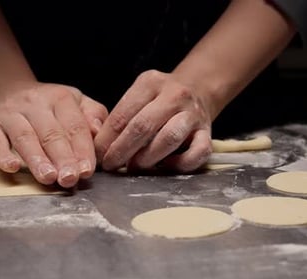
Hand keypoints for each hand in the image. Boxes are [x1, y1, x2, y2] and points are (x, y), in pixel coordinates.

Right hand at [0, 82, 107, 186]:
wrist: (8, 90)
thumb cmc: (50, 104)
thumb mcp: (77, 101)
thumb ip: (94, 115)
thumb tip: (99, 132)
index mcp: (60, 98)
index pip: (74, 126)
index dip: (82, 149)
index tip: (86, 170)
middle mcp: (35, 104)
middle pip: (51, 134)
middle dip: (62, 158)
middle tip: (70, 178)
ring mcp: (10, 114)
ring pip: (25, 137)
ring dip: (37, 160)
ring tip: (48, 177)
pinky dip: (1, 155)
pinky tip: (12, 168)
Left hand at [94, 70, 212, 171]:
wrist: (198, 90)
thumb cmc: (159, 100)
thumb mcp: (139, 96)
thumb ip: (121, 117)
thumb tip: (99, 147)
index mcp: (150, 83)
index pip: (123, 113)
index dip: (107, 138)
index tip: (98, 154)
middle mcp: (174, 95)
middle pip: (143, 126)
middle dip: (122, 150)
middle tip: (111, 165)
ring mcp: (193, 114)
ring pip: (169, 137)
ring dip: (148, 157)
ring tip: (135, 167)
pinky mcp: (208, 133)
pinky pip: (198, 153)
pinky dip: (180, 164)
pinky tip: (166, 167)